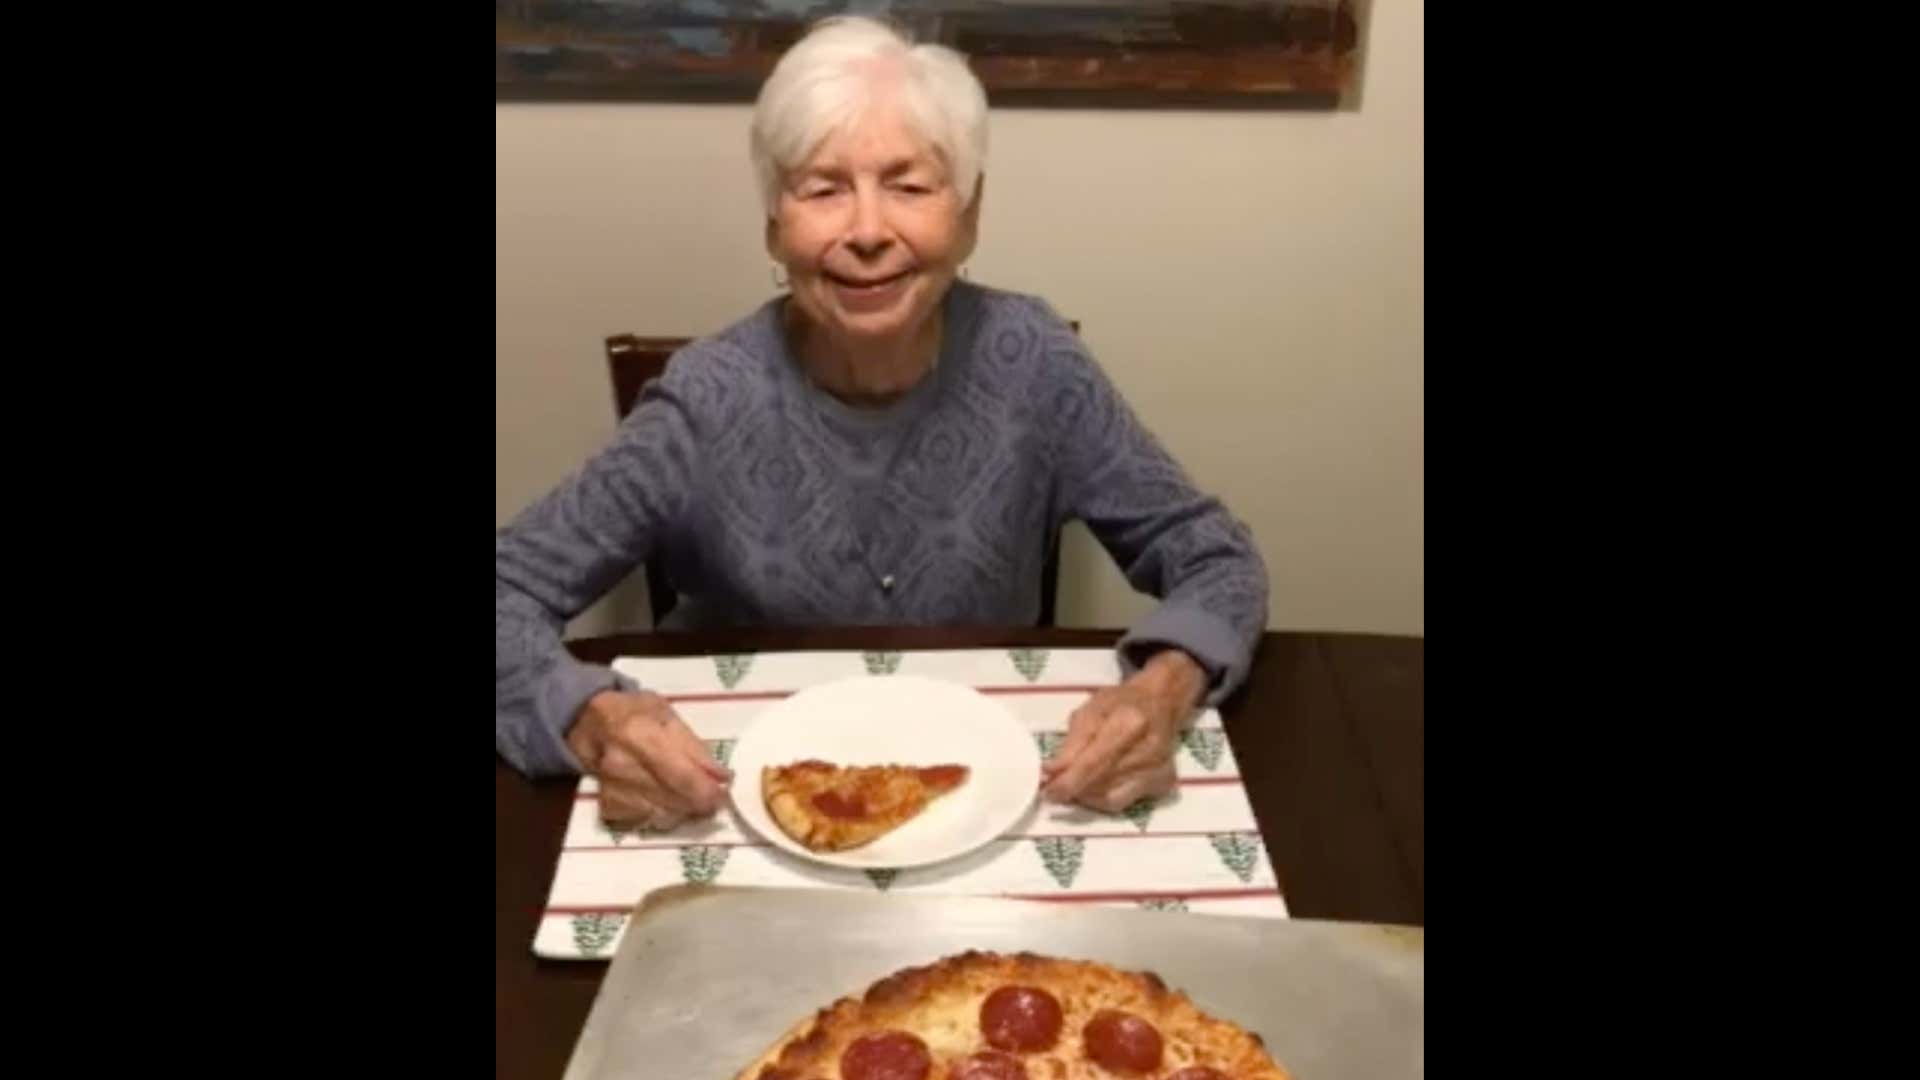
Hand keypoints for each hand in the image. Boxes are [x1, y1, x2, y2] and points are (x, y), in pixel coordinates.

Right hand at [565, 690, 730, 828]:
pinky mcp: (608, 807)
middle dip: (702, 802)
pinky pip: (647, 821)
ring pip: (665, 816)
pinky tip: (667, 800)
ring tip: (692, 795)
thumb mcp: (667, 715)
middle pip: (675, 800)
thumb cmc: (634, 713)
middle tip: (714, 796)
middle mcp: (622, 767)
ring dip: (685, 810)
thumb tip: (722, 777)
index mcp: (640, 735)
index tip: (724, 791)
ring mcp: (613, 790)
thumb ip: (695, 747)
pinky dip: (664, 814)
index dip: (708, 790)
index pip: (682, 776)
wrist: (588, 724)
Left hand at [1041, 650, 1208, 811]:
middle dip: (1072, 790)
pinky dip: (1102, 799)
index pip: (1093, 763)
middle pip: (1101, 784)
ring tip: (1074, 783)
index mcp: (1130, 723)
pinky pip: (1123, 803)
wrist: (1161, 702)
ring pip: (1110, 799)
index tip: (1047, 791)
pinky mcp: (1163, 783)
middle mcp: (1150, 750)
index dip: (1067, 782)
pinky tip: (1095, 785)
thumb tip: (1050, 772)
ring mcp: (1159, 769)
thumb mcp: (1090, 711)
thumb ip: (1071, 743)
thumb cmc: (1122, 703)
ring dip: (1085, 796)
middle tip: (1053, 788)